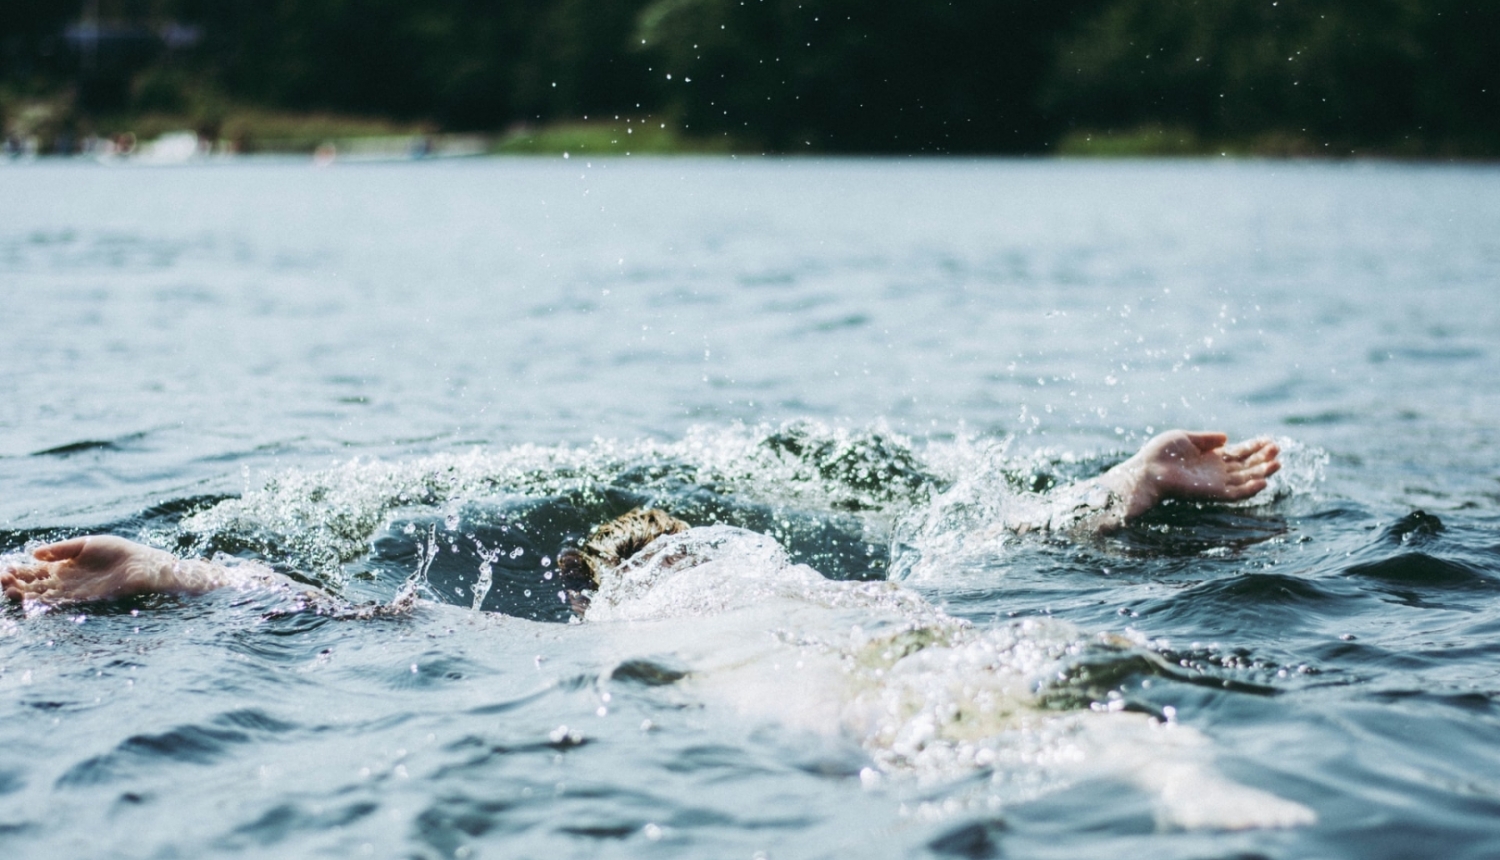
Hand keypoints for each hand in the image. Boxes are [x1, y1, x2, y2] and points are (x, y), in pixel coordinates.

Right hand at [2, 536, 177, 605]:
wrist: (142, 565)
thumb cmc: (118, 551)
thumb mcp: (86, 544)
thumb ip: (61, 549)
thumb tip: (34, 553)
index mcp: (64, 565)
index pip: (35, 570)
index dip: (20, 571)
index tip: (5, 569)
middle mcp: (65, 581)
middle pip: (35, 585)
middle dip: (17, 583)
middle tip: (3, 580)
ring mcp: (73, 591)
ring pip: (43, 595)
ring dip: (25, 594)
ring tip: (10, 590)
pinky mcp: (84, 600)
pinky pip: (60, 603)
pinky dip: (45, 602)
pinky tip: (31, 599)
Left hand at [1102, 431, 1280, 520]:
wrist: (1147, 469)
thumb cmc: (1161, 453)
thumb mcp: (1186, 438)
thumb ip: (1207, 438)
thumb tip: (1227, 437)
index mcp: (1211, 457)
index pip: (1239, 453)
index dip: (1254, 447)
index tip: (1269, 440)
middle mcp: (1216, 471)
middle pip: (1246, 465)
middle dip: (1262, 458)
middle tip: (1277, 448)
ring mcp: (1215, 483)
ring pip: (1245, 479)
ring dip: (1262, 472)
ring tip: (1277, 462)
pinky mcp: (1211, 493)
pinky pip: (1235, 494)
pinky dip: (1249, 489)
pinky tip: (1263, 481)